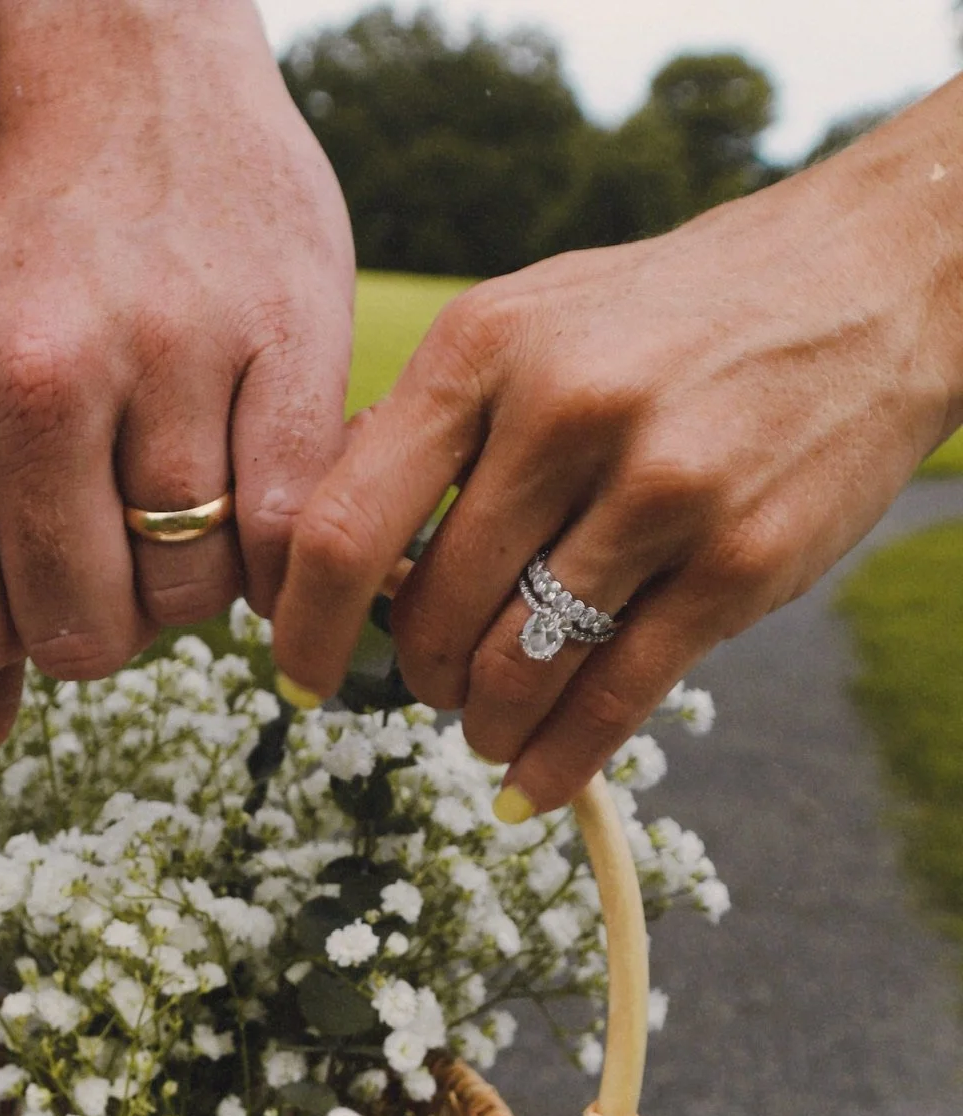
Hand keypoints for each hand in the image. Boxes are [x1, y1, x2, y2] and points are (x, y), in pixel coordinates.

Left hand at [0, 0, 354, 754]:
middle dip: (105, 622)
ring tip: (187, 501)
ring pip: (188, 592)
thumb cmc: (33, 282)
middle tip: (122, 555)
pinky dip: (281, 554)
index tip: (38, 590)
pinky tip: (260, 499)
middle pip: (80, 626)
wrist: (133, 89)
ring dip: (194, 582)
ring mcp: (164, 352)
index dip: (8, 639)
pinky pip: (291, 537)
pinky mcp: (287, 338)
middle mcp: (33, 374)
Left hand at [274, 78, 962, 813]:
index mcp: (484, 347)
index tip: (301, 672)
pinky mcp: (738, 562)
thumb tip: (318, 548)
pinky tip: (531, 787)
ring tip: (488, 723)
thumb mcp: (529, 321)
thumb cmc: (665, 316)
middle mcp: (566, 412)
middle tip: (433, 685)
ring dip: (485, 724)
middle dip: (418, 677)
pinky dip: (557, 764)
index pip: (345, 528)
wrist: (866, 277)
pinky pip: (613, 701)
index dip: (305, 628)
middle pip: (433, 616)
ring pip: (517, 671)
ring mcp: (660, 491)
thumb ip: (431, 424)